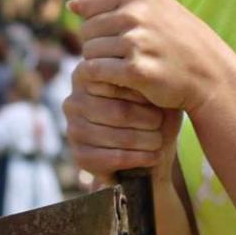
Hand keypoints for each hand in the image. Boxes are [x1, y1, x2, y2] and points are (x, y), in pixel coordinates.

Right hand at [63, 69, 182, 184]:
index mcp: (87, 76)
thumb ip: (146, 82)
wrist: (147, 149)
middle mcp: (74, 102)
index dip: (141, 93)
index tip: (162, 97)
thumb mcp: (153, 93)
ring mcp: (73, 130)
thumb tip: (149, 80)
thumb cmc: (152, 113)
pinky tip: (154, 156)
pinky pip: (115, 158)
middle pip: (119, 111)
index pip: (117, 82)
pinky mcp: (80, 156)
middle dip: (146, 119)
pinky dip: (139, 158)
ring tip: (160, 140)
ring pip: (119, 136)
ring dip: (146, 140)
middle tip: (160, 122)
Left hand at [67, 0, 225, 113]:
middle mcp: (136, 12)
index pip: (88, 4)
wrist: (210, 74)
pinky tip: (115, 82)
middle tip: (121, 58)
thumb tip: (70, 5)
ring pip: (89, 52)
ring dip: (100, 64)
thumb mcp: (152, 9)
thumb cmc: (177, 41)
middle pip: (86, 30)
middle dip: (97, 46)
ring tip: (122, 69)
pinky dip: (99, 80)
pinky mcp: (136, 70)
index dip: (96, 23)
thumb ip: (112, 3)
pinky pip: (95, 72)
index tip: (116, 36)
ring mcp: (137, 41)